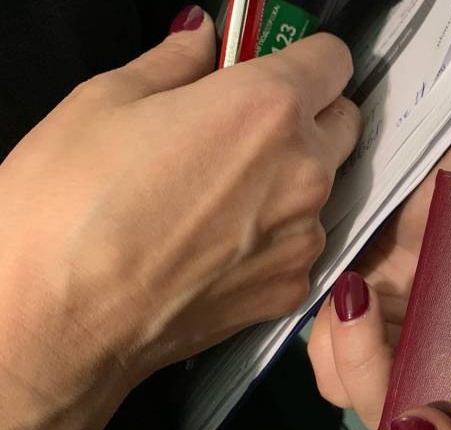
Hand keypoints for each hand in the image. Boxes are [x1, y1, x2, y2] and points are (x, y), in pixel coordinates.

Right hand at [0, 10, 357, 424]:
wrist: (57, 321)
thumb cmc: (67, 203)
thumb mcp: (106, 100)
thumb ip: (174, 61)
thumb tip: (203, 37)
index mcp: (268, 107)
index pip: (332, 60)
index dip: (304, 59)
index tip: (275, 68)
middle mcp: (305, 171)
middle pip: (342, 124)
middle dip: (308, 116)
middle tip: (246, 129)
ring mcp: (305, 237)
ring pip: (325, 190)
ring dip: (291, 182)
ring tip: (219, 197)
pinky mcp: (292, 289)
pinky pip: (302, 246)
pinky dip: (275, 239)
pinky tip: (218, 247)